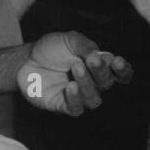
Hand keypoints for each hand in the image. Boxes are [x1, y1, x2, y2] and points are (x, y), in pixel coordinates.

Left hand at [17, 31, 132, 115]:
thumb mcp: (70, 40)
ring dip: (88, 84)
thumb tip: (100, 55)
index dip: (123, 70)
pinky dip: (75, 99)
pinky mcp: (63, 105)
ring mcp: (78, 96)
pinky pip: (76, 109)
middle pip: (107, 84)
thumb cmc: (51, 48)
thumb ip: (86, 46)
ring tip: (76, 67)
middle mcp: (93, 83)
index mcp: (99, 67)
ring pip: (94, 99)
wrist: (25, 60)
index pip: (120, 74)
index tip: (117, 61)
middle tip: (91, 59)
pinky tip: (70, 87)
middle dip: (101, 71)